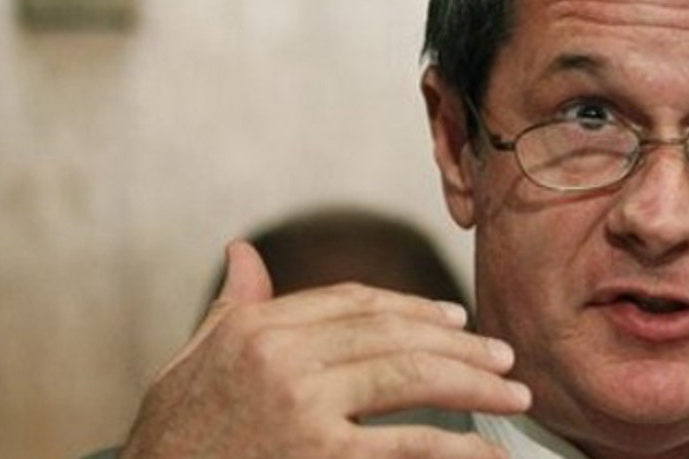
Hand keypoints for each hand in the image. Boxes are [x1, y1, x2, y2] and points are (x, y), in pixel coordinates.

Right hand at [120, 241, 528, 457]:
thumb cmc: (174, 438)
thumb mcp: (194, 363)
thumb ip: (232, 307)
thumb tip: (243, 250)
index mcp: (257, 326)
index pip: (354, 301)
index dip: (413, 308)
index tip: (455, 319)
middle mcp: (282, 356)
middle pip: (393, 334)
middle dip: (459, 344)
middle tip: (505, 356)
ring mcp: (303, 407)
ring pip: (411, 379)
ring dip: (474, 384)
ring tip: (514, 395)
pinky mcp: (321, 457)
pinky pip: (407, 445)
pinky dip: (456, 447)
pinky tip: (486, 451)